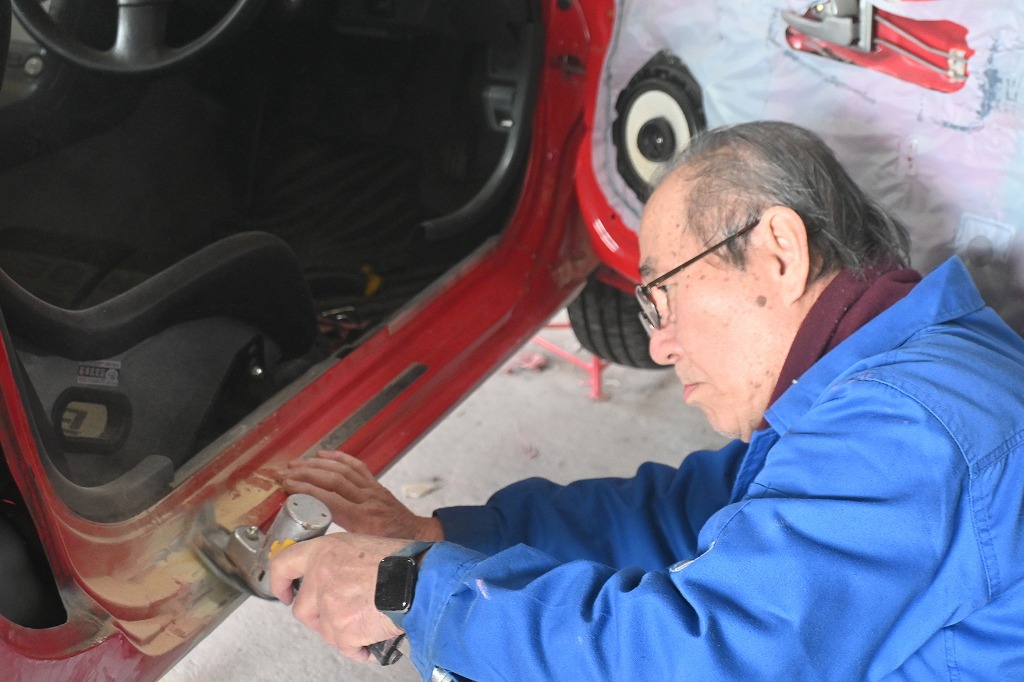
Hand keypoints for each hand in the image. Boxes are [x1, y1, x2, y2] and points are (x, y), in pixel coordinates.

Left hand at [269, 533, 408, 660]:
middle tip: (338, 617)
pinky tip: (372, 637)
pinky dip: (360, 648)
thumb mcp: (363, 545)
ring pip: (325, 631)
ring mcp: (329, 604)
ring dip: (343, 632)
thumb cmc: (402, 561)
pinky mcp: (342, 629)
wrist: (420, 580)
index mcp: (323, 551)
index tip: (284, 592)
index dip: (279, 582)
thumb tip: (337, 577)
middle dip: (318, 618)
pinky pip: (345, 648)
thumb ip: (340, 560)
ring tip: (366, 623)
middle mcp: (320, 576)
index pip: (283, 564)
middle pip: (302, 609)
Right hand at [276, 450, 442, 540]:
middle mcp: (367, 500)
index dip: (306, 490)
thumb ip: (340, 550)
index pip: (329, 499)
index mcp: (363, 520)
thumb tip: (310, 553)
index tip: (287, 487)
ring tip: (296, 464)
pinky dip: (338, 458)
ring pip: (342, 470)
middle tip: (284, 474)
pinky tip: (323, 455)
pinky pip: (356, 466)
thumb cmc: (394, 549)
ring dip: (316, 464)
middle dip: (306, 474)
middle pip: (333, 480)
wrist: (419, 537)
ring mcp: (372, 490)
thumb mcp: (365, 553)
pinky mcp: (376, 485)